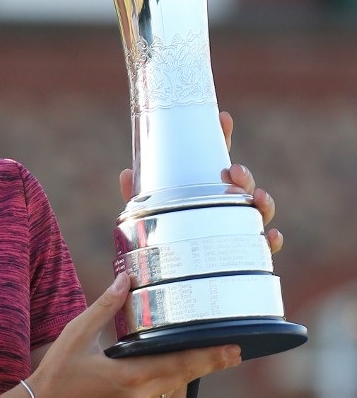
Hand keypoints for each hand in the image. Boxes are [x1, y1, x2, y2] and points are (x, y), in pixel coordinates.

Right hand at [27, 274, 241, 397]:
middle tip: (233, 352)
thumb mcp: (77, 333)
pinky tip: (163, 372)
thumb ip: (104, 306)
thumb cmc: (56, 372)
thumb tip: (125, 279)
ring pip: (169, 389)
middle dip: (208, 364)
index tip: (233, 349)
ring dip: (184, 373)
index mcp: (130, 376)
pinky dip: (163, 383)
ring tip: (202, 357)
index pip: (180, 364)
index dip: (210, 357)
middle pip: (182, 378)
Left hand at [118, 110, 282, 254]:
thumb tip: (126, 173)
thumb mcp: (147, 215)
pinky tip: (270, 236)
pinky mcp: (243, 255)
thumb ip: (137, 196)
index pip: (216, 161)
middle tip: (232, 171)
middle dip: (244, 175)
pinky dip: (271, 241)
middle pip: (243, 185)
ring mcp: (237, 229)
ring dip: (263, 201)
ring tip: (256, 197)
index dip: (222, 138)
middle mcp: (224, 206)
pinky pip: (264, 248)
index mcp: (204, 191)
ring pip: (259, 211)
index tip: (222, 119)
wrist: (166, 277)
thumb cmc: (160, 240)